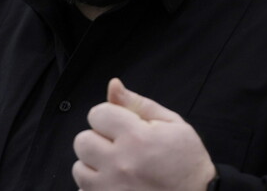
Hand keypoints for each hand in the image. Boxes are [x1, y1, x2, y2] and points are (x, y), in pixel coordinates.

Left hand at [72, 78, 216, 189]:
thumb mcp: (172, 124)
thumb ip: (139, 104)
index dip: (110, 116)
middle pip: (83, 141)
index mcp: (136, 138)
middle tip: (120, 146)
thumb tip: (113, 85)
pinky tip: (116, 183)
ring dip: (94, 164)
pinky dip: (95, 186)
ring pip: (79, 168)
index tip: (123, 125)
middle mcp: (119, 164)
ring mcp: (110, 189)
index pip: (97, 114)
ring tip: (117, 166)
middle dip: (99, 139)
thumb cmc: (188, 162)